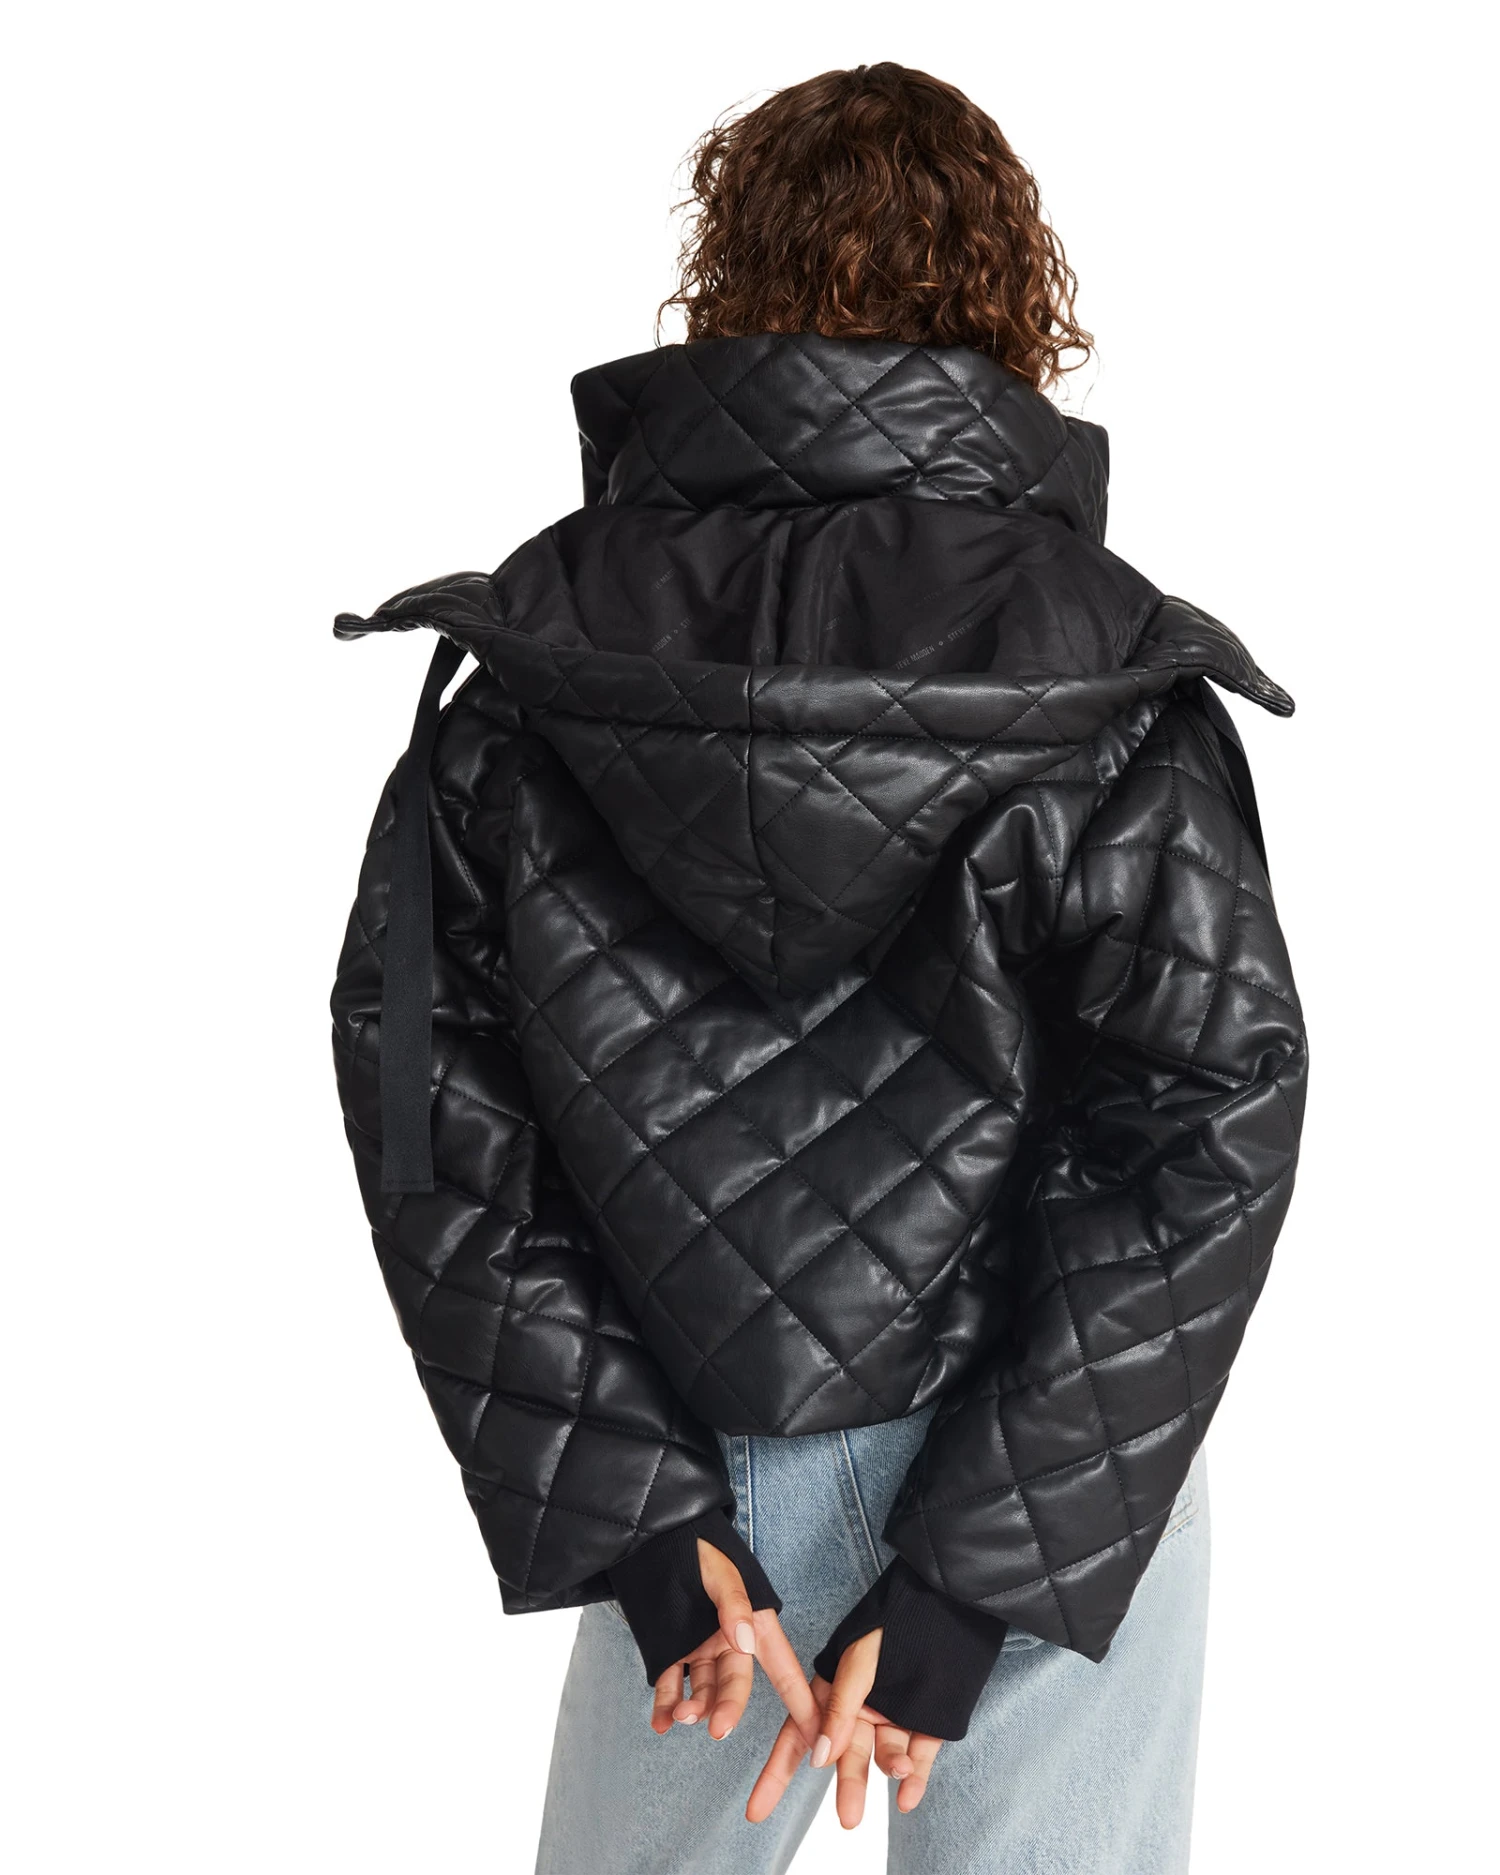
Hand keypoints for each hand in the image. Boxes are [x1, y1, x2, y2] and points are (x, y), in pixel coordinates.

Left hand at [649, 1538, 820, 1745]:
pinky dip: (665, 1705)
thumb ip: (734, 1604)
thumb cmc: (701, 1549)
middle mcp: (730, 1643)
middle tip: (718, 1729)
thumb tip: (744, 1641)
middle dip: (728, 1709)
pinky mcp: (672, 1652)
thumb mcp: (722, 1570)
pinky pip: (672, 1684)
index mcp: (754, 1625)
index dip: (800, 1701)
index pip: (782, 1669)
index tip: (815, 1735)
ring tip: (679, 1715)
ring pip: (703, 1690)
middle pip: (735, 1685)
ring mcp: (701, 1650)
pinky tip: (660, 1722)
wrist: (656, 1541)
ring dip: (694, 1707)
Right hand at [747, 1629, 942, 1827]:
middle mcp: (860, 1709)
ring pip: (885, 1754)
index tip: (756, 1811)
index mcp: (832, 1690)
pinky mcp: (927, 1722)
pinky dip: (915, 1778)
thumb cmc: (893, 1622)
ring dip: (890, 1767)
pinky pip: (919, 1756)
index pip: (798, 1736)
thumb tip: (819, 1757)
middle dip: (849, 1786)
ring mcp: (893, 1717)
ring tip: (898, 1769)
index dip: (778, 1772)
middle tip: (849, 1819)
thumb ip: (840, 1708)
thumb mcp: (859, 1660)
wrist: (947, 1603)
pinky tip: (909, 1796)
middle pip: (847, 1755)